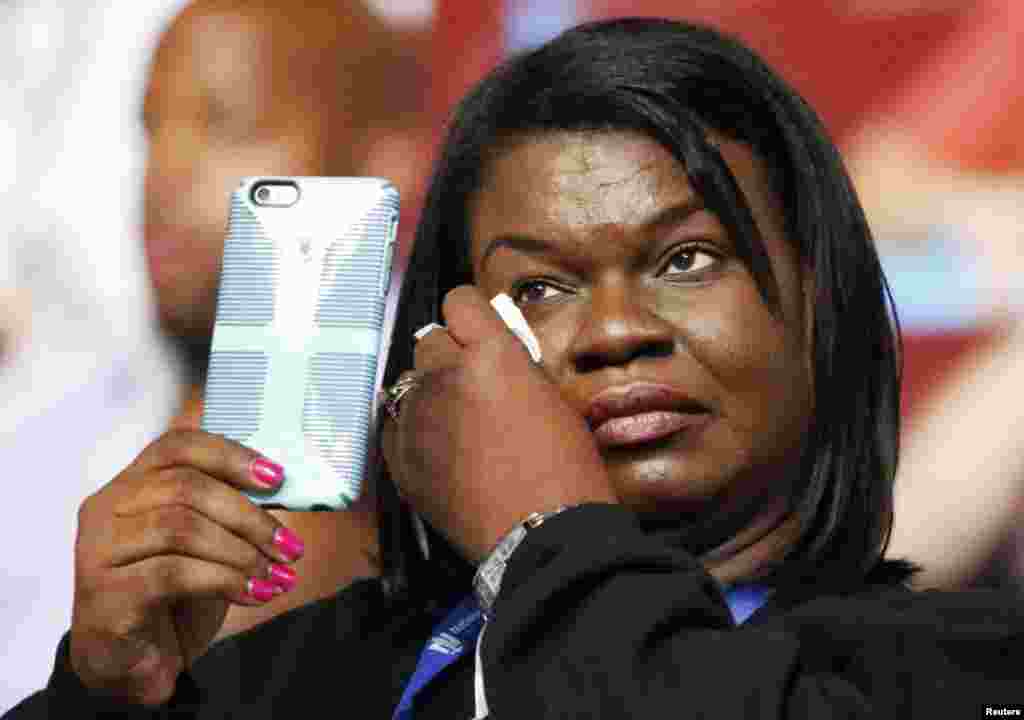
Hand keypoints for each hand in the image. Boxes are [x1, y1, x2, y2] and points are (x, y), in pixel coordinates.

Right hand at [69, 430, 304, 705]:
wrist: (132, 665)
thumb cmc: (172, 597)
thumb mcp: (204, 543)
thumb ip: (228, 509)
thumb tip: (282, 486)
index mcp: (130, 484)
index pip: (178, 446)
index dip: (231, 456)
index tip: (277, 477)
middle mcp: (106, 509)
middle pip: (186, 488)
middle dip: (250, 517)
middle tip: (291, 547)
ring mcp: (98, 551)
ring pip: (181, 528)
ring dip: (242, 552)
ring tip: (276, 576)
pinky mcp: (104, 595)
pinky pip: (173, 574)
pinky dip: (225, 580)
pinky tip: (255, 594)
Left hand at [381, 286, 615, 562]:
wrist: (544, 535)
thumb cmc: (565, 469)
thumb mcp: (553, 400)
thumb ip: (515, 368)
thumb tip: (494, 357)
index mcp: (491, 354)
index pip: (459, 302)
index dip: (471, 317)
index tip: (478, 332)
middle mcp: (444, 376)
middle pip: (431, 342)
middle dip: (452, 357)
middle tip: (475, 387)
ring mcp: (415, 418)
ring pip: (412, 384)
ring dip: (433, 395)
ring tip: (460, 429)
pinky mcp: (399, 457)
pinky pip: (396, 423)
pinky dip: (414, 430)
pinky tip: (440, 451)